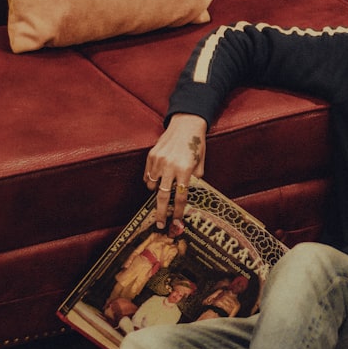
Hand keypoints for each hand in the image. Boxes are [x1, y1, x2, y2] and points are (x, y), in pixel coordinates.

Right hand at [144, 113, 207, 228]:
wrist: (186, 124)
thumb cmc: (196, 144)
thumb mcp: (200, 163)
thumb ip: (194, 179)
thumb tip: (188, 194)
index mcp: (185, 169)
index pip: (180, 196)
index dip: (177, 211)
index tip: (176, 222)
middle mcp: (170, 166)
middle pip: (162, 195)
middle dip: (160, 213)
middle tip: (160, 224)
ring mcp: (158, 160)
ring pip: (152, 185)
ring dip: (155, 192)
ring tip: (160, 192)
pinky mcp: (151, 155)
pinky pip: (147, 174)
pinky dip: (150, 181)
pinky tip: (156, 181)